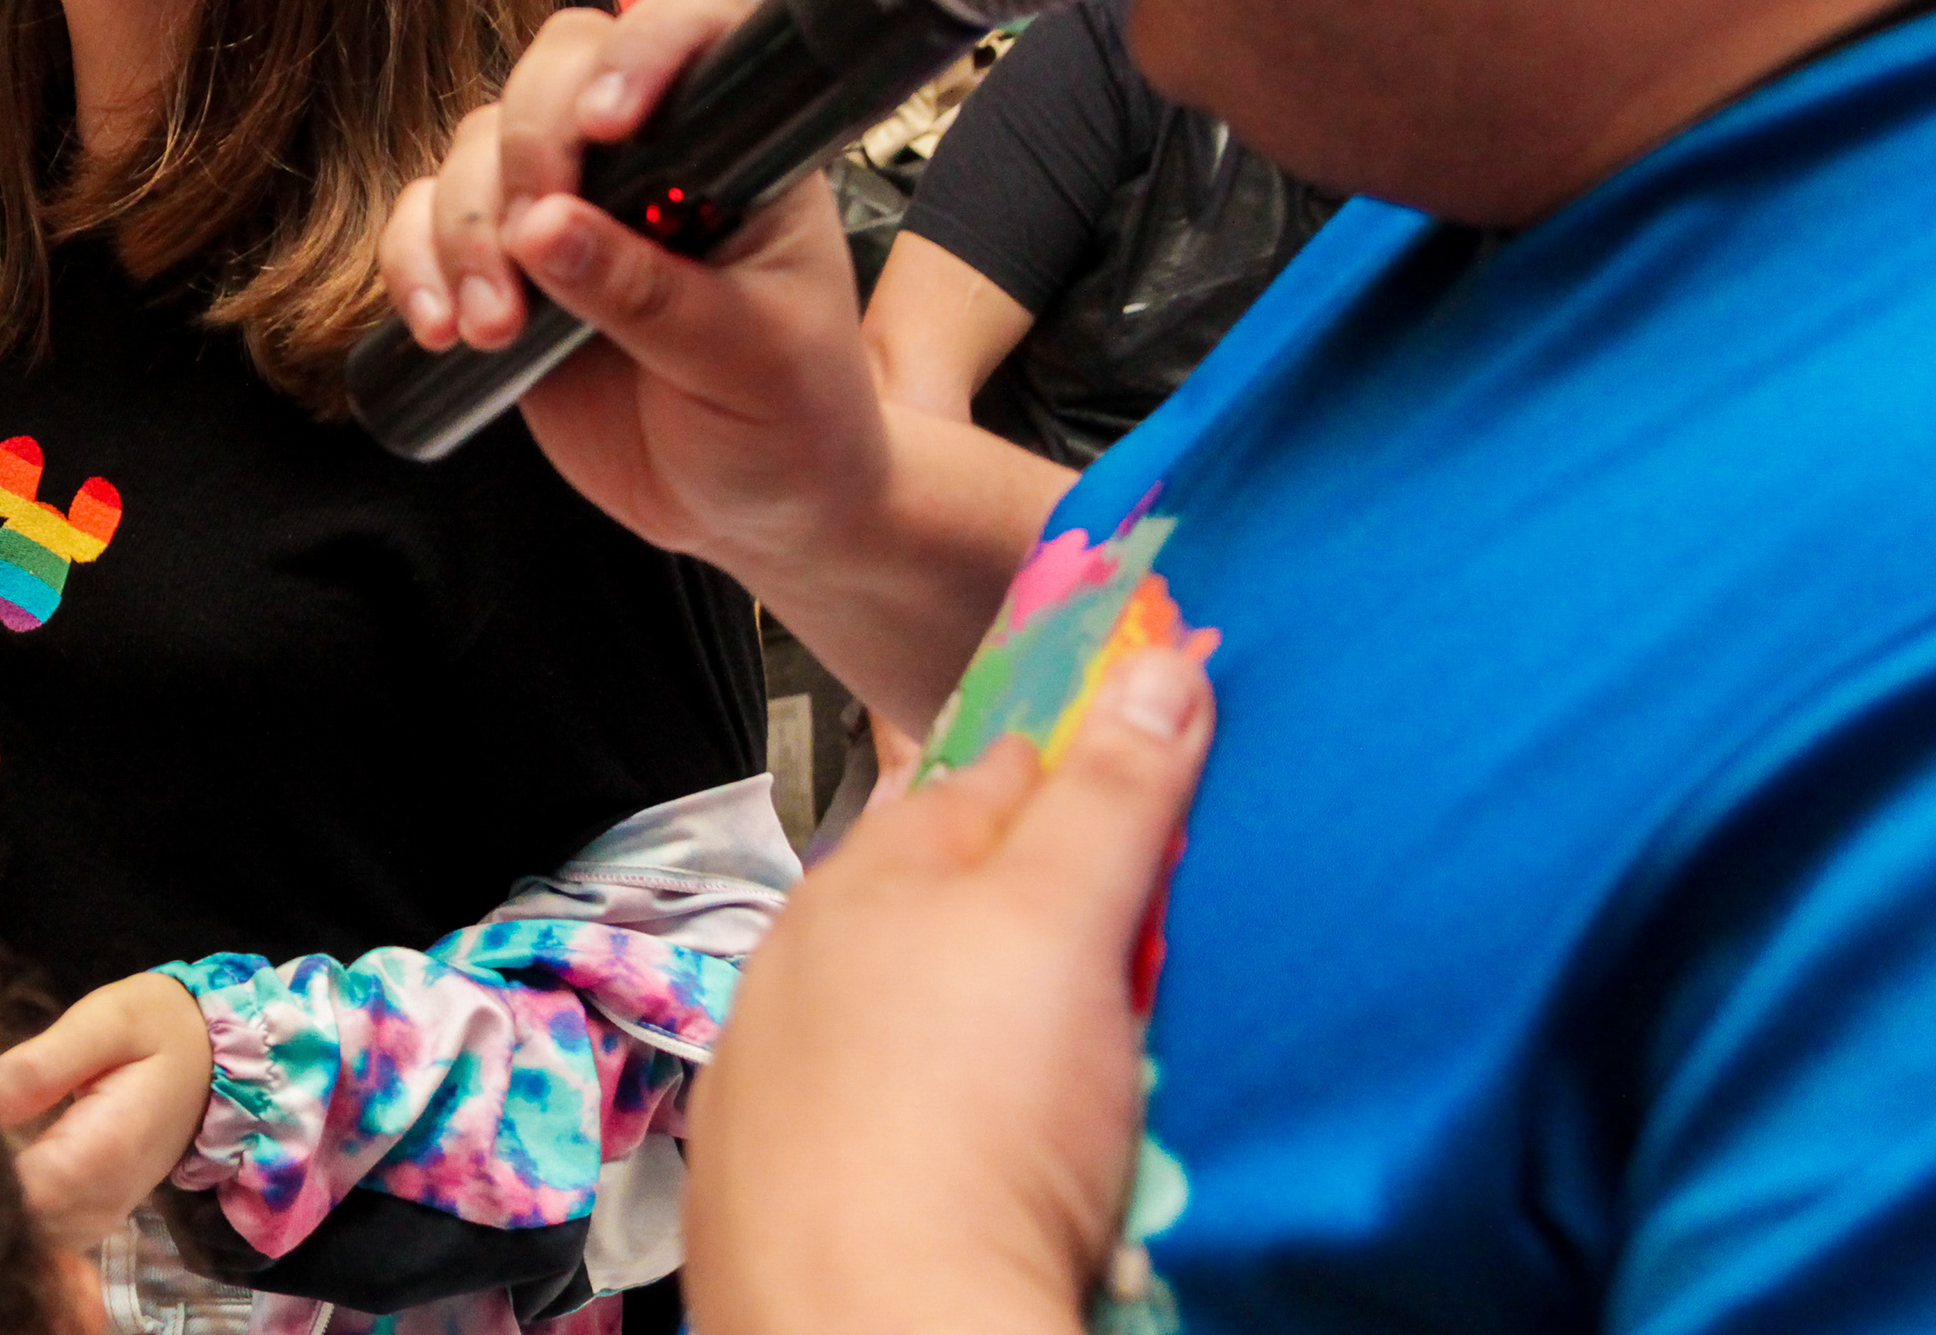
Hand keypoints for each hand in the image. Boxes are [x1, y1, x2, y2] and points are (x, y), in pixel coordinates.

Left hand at [0, 973, 212, 1248]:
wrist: (215, 1063)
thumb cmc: (159, 1028)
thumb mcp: (106, 1022)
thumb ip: (40, 1065)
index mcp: (107, 1150)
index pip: (19, 1193)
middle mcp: (101, 1201)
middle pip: (11, 1221)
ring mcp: (95, 1218)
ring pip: (17, 1233)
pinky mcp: (86, 1220)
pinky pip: (32, 1228)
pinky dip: (0, 1197)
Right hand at [376, 0, 889, 595]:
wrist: (753, 507)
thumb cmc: (791, 420)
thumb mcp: (750, 363)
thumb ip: (650, 295)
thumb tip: (543, 232)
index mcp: (736, 147)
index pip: (693, 29)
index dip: (642, 50)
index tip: (608, 126)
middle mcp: (646, 151)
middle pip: (555, 67)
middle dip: (526, 153)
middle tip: (529, 249)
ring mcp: (568, 201)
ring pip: (478, 144)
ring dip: (465, 228)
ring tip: (494, 330)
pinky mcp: (504, 260)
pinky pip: (426, 221)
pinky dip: (413, 262)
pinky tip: (440, 330)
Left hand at [686, 644, 1217, 1334]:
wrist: (877, 1331)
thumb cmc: (964, 1128)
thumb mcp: (1064, 929)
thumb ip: (1109, 798)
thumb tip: (1153, 668)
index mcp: (865, 879)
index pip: (986, 777)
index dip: (1073, 762)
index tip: (1142, 755)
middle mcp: (803, 959)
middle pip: (939, 891)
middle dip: (1022, 887)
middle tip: (1126, 917)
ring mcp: (781, 1068)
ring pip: (898, 998)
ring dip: (968, 997)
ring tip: (1060, 1036)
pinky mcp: (784, 1172)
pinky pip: (875, 1100)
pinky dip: (926, 1098)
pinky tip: (977, 1133)